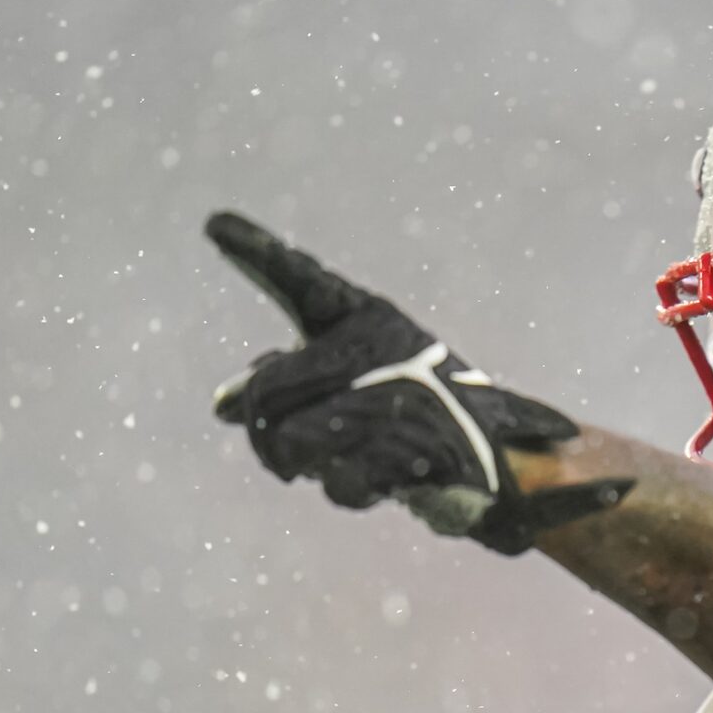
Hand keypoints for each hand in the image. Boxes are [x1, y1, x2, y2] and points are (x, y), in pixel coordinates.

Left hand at [204, 211, 630, 551]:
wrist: (499, 460)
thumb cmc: (410, 418)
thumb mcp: (351, 388)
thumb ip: (286, 385)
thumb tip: (223, 408)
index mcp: (367, 320)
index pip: (304, 283)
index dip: (258, 253)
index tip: (213, 224)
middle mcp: (381, 348)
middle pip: (269, 391)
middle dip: (263, 432)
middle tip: (279, 456)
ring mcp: (397, 398)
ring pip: (290, 441)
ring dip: (302, 465)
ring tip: (334, 462)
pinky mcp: (412, 450)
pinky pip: (335, 479)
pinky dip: (345, 487)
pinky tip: (371, 481)